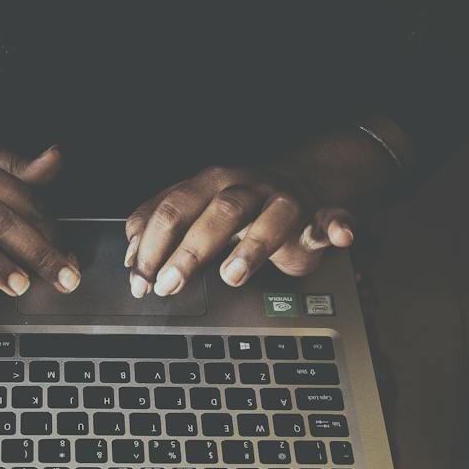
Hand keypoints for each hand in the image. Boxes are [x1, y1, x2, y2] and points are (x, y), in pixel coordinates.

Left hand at [124, 165, 356, 297]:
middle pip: (215, 213)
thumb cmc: (241, 209)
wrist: (302, 185)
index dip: (151, 244)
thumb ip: (161, 228)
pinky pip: (332, 218)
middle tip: (168, 284)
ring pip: (267, 218)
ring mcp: (283, 200)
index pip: (172, 208)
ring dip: (250, 247)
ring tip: (232, 275)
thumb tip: (128, 257)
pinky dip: (338, 225)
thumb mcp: (196, 211)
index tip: (137, 279)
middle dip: (188, 251)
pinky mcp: (318, 215)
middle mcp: (245, 186)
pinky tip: (340, 235)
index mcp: (208, 184)